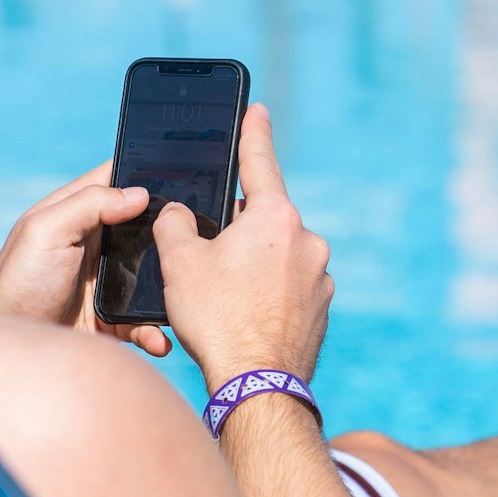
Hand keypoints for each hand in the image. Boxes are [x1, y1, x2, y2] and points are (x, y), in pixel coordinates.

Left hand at [0, 162, 170, 354]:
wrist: (13, 345)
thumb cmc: (18, 280)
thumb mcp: (46, 230)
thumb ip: (89, 204)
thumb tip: (140, 194)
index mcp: (80, 213)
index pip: (119, 180)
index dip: (147, 174)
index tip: (184, 174)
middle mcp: (98, 244)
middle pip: (147, 228)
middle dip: (172, 233)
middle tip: (199, 238)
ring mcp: (107, 281)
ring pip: (152, 277)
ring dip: (168, 288)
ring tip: (182, 298)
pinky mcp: (111, 318)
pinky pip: (142, 321)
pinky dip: (154, 331)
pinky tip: (158, 340)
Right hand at [154, 105, 332, 391]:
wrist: (258, 386)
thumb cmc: (218, 320)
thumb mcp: (180, 264)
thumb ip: (175, 225)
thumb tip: (178, 214)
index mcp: (275, 218)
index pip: (260, 163)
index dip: (254, 134)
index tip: (258, 111)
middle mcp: (307, 241)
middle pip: (264, 220)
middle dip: (237, 231)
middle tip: (207, 257)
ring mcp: (320, 277)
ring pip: (277, 257)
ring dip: (253, 267)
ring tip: (223, 299)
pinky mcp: (322, 309)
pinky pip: (289, 289)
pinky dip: (268, 295)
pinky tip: (244, 318)